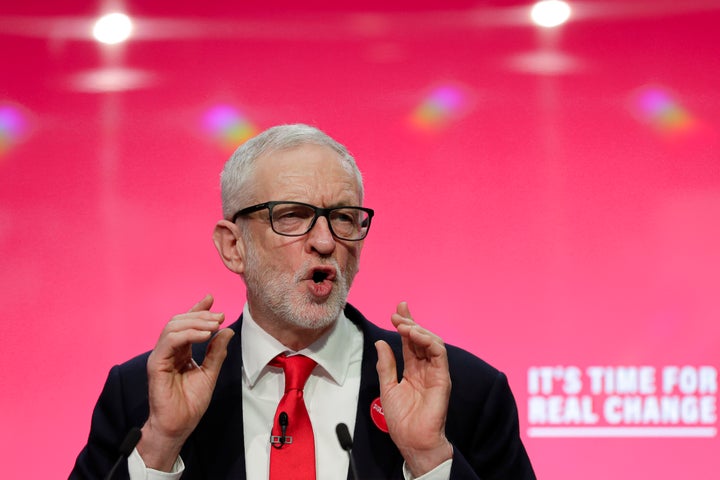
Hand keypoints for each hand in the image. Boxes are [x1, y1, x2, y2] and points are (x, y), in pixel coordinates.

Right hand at [137, 294, 234, 470]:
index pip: (186, 324)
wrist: (178, 425)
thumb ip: (216, 352)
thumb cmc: (190, 403)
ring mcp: (160, 356)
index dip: (198, 309)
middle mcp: (168, 350)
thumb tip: (227, 330)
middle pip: (180, 321)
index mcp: (179, 351)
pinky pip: (169, 341)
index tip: (212, 299)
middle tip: (220, 316)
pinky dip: (187, 334)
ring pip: (173, 326)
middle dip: (201, 315)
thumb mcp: (210, 373)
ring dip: (196, 322)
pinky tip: (204, 335)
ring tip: (214, 325)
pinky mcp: (156, 363)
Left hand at [375, 302, 452, 476]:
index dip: (405, 324)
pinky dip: (428, 341)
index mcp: (413, 370)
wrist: (412, 440)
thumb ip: (386, 365)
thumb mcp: (388, 387)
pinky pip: (439, 354)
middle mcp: (425, 368)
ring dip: (418, 330)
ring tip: (404, 325)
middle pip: (421, 338)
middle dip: (410, 322)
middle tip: (398, 314)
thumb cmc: (402, 420)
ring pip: (432, 342)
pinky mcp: (443, 378)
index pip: (410, 342)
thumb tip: (381, 343)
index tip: (397, 311)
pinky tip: (415, 335)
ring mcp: (435, 372)